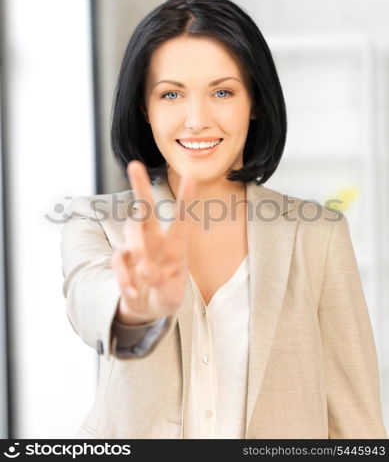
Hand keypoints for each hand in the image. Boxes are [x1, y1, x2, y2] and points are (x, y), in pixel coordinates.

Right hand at [111, 160, 195, 324]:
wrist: (147, 308)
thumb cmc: (165, 295)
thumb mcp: (171, 296)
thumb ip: (162, 284)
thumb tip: (147, 272)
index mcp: (175, 244)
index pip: (181, 217)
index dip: (185, 197)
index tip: (190, 175)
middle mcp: (154, 239)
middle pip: (146, 209)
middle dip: (140, 187)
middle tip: (134, 165)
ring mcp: (136, 247)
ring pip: (131, 232)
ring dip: (138, 249)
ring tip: (148, 275)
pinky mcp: (121, 258)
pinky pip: (118, 260)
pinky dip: (125, 277)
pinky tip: (133, 292)